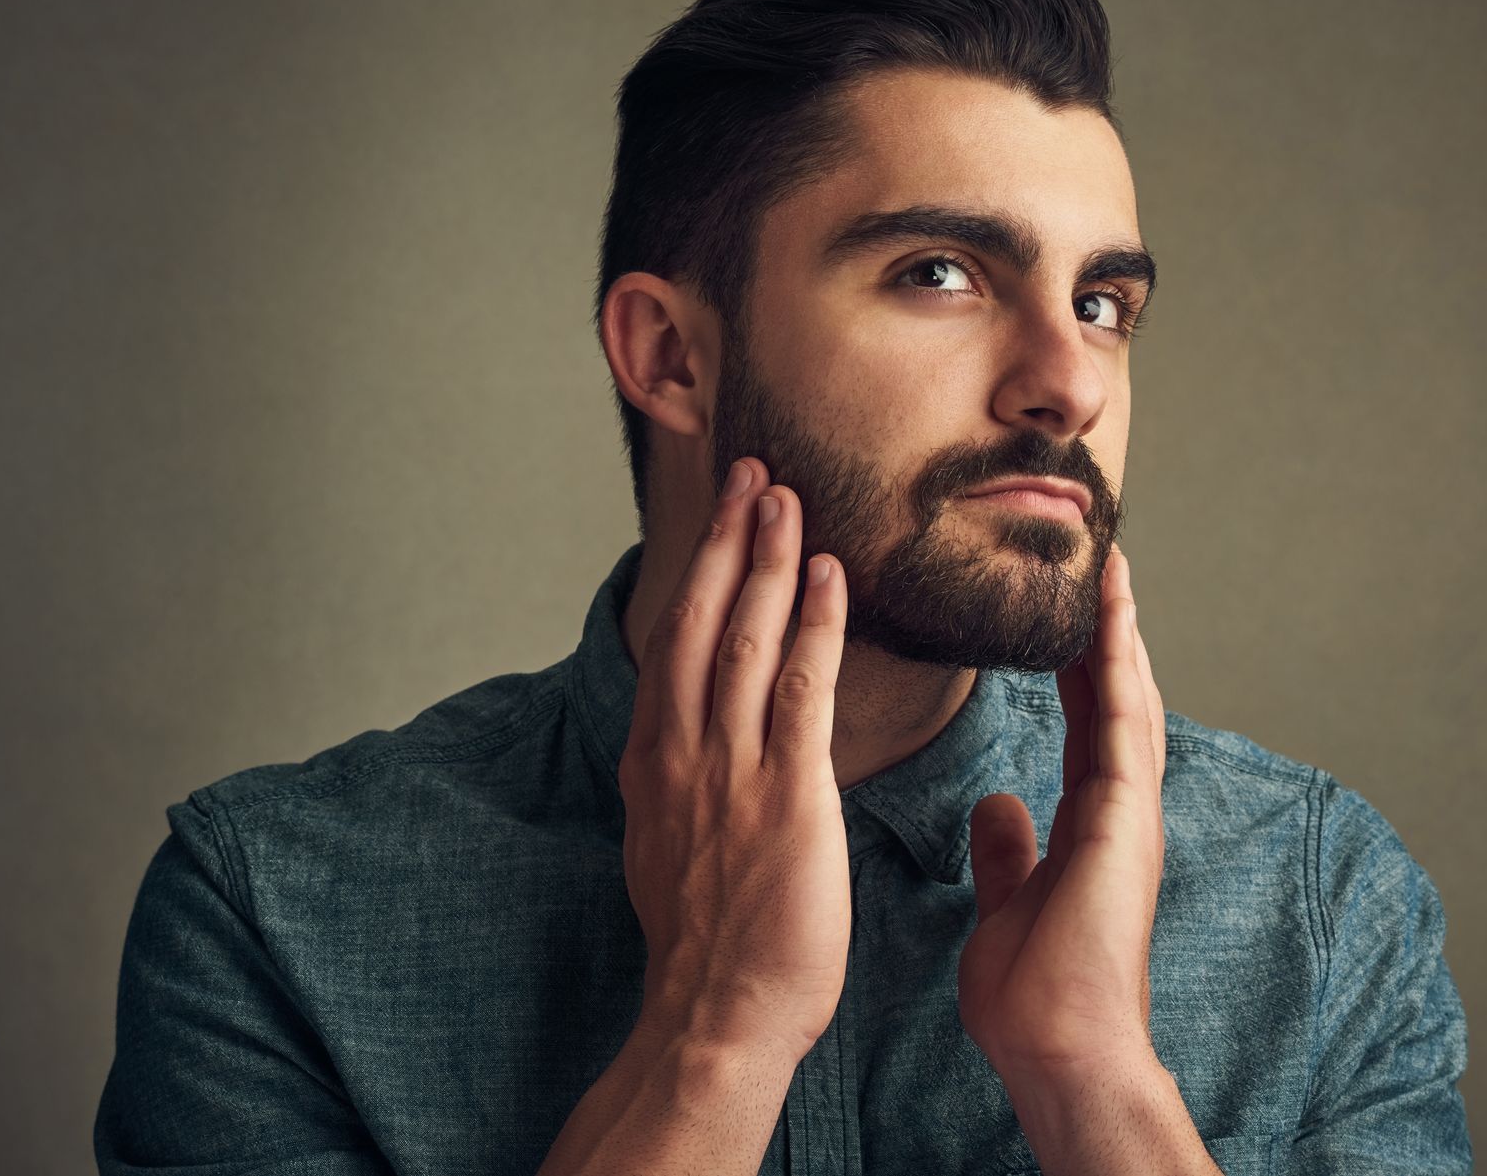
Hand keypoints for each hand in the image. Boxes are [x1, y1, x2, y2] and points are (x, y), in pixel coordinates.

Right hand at [617, 456, 852, 1063]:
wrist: (717, 1015)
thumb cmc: (708, 945)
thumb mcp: (667, 846)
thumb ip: (678, 784)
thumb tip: (685, 749)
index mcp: (656, 761)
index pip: (673, 642)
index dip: (699, 571)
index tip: (719, 515)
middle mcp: (683, 751)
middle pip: (701, 620)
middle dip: (727, 540)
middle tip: (750, 471)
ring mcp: (730, 768)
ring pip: (745, 638)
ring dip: (768, 559)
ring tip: (786, 495)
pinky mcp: (786, 793)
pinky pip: (801, 688)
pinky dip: (815, 624)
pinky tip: (831, 575)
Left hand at [958, 545, 1167, 1073]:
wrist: (1058, 1048)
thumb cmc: (1034, 994)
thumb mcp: (1007, 901)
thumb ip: (1010, 850)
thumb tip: (999, 803)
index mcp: (1090, 824)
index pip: (1086, 723)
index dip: (1079, 665)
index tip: (1066, 612)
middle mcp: (1118, 809)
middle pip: (1117, 698)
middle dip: (1107, 629)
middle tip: (1099, 562)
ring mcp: (1129, 812)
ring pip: (1130, 698)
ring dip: (1119, 630)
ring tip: (1108, 564)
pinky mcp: (1125, 819)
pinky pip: (1125, 724)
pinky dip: (1119, 666)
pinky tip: (1109, 617)